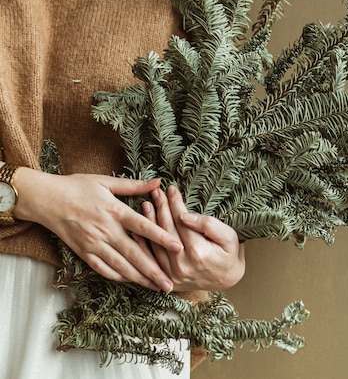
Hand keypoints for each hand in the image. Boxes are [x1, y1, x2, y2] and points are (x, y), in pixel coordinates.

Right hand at [13, 167, 182, 291]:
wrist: (47, 199)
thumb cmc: (78, 186)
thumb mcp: (107, 181)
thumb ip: (134, 186)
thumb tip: (158, 182)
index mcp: (115, 211)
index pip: (144, 227)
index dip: (162, 237)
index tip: (179, 247)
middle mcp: (106, 231)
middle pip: (135, 254)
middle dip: (154, 270)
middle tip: (171, 283)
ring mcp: (94, 244)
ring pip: (120, 266)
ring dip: (140, 278)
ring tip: (156, 287)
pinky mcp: (84, 253)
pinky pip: (103, 269)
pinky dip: (118, 277)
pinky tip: (131, 282)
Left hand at [137, 185, 244, 291]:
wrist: (226, 280)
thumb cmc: (229, 254)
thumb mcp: (229, 236)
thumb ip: (208, 224)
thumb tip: (185, 216)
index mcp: (198, 252)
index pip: (181, 222)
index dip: (175, 203)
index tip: (171, 189)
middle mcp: (182, 265)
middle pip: (166, 230)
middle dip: (161, 208)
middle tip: (156, 192)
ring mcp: (172, 274)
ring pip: (155, 243)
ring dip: (149, 222)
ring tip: (146, 205)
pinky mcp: (166, 279)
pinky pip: (151, 259)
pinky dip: (142, 244)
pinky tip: (138, 230)